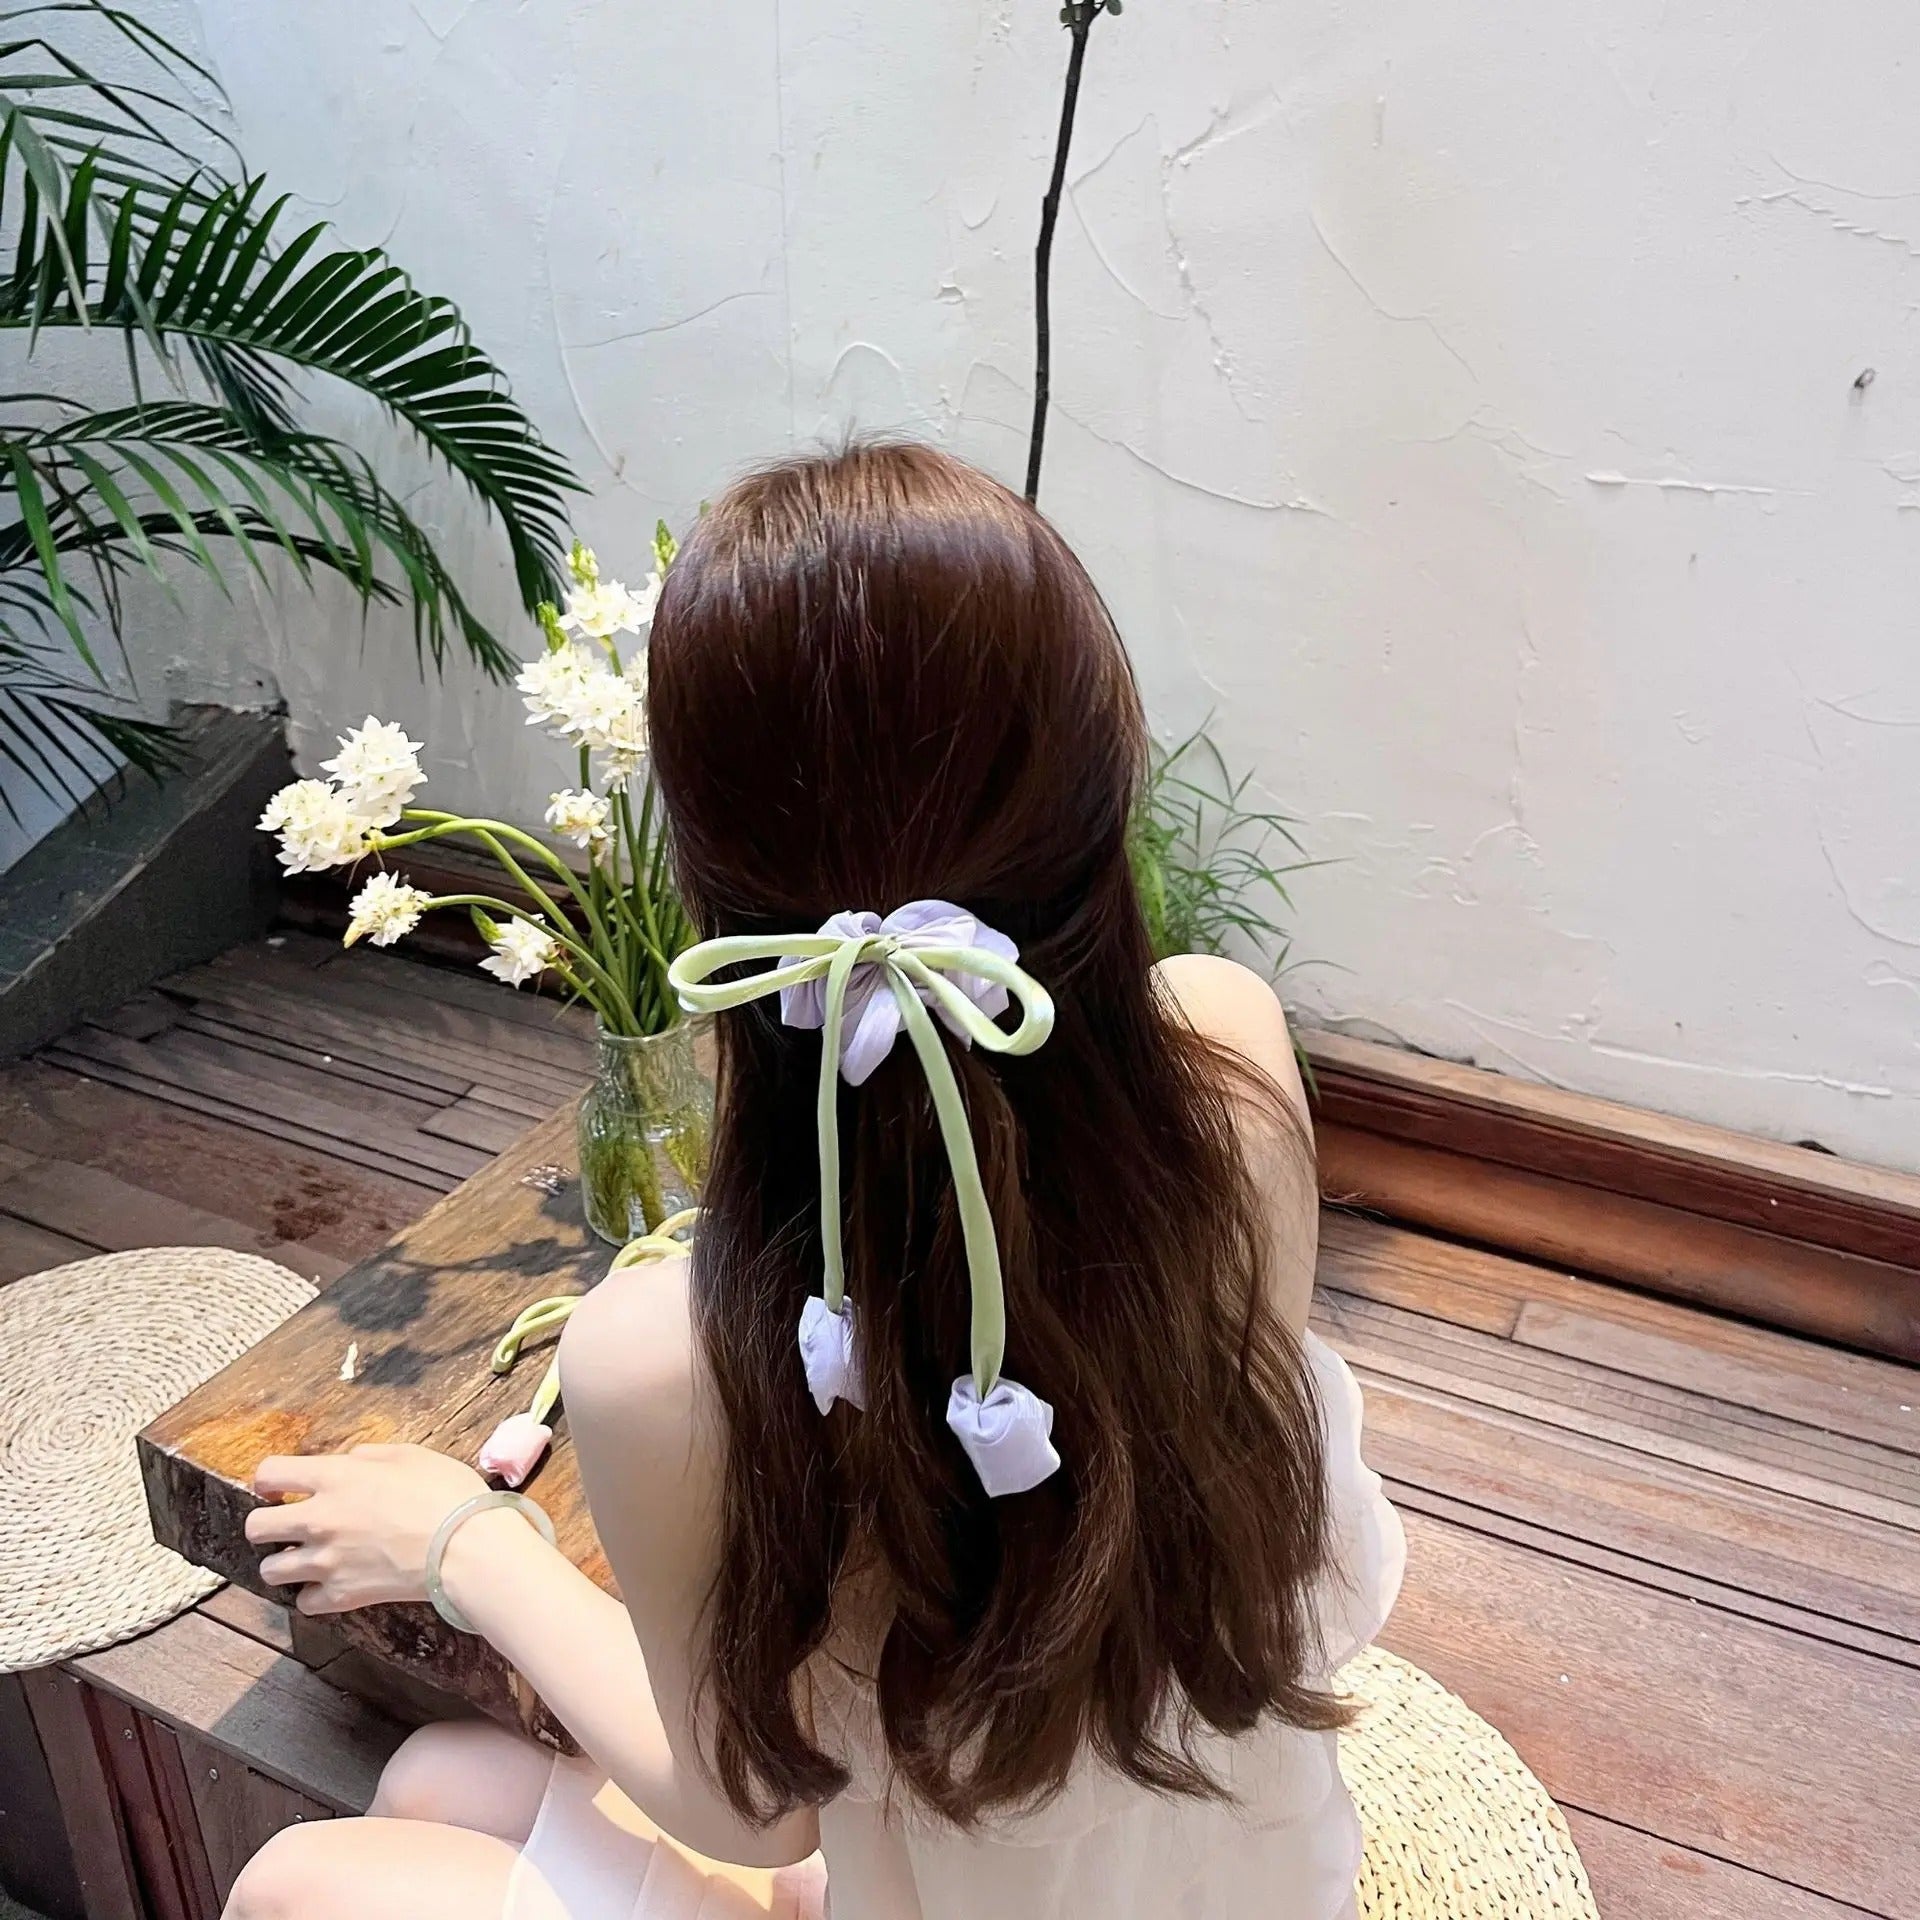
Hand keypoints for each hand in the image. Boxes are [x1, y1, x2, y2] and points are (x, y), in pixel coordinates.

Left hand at [246, 1444, 487, 1614]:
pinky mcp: (340, 1595)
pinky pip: (303, 1602)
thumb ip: (369, 1456)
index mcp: (334, 1477)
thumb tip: (348, 1463)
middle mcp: (319, 1518)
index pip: (270, 1473)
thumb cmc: (445, 1492)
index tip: (277, 1487)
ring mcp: (326, 1561)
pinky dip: (313, 1595)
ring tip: (306, 1559)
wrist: (464, 1545)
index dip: (268, 1479)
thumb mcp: (410, 1455)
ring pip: (270, 1570)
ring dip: (284, 1562)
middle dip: (266, 1524)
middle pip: (256, 1527)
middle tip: (287, 1525)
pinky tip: (331, 1584)